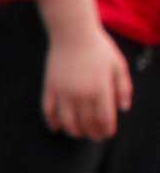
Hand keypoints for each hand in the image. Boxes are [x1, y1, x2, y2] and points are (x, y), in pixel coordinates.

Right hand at [41, 0, 131, 138]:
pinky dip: (52, 122)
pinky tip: (56, 128)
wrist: (73, 35)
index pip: (104, 118)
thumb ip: (123, 87)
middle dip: (92, 133)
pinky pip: (48, 111)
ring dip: (73, 131)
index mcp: (100, 89)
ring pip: (67, 121)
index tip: (107, 134)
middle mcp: (81, 94)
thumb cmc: (99, 49)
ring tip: (78, 134)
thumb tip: (123, 108)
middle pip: (86, 123)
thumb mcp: (118, 65)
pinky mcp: (50, 89)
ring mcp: (63, 93)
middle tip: (95, 137)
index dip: (106, 130)